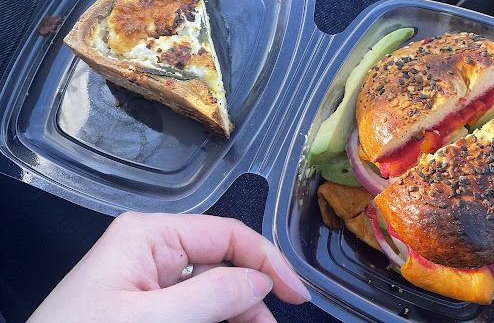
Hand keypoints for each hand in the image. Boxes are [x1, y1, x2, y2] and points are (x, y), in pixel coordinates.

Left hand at [27, 211, 310, 322]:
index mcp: (152, 234)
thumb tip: (261, 280)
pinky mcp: (140, 299)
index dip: (267, 259)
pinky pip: (189, 301)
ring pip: (208, 283)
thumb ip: (212, 296)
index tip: (298, 295)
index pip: (226, 234)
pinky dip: (212, 316)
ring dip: (235, 308)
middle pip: (221, 259)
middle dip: (251, 291)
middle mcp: (151, 244)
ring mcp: (145, 272)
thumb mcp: (154, 322)